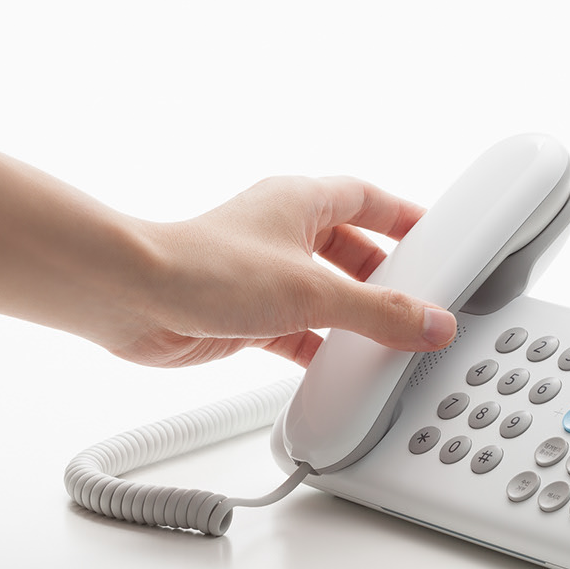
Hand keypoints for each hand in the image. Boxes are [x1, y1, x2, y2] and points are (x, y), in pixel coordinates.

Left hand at [107, 176, 458, 367]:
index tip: (438, 236)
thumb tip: (431, 323)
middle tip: (417, 300)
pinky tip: (334, 369)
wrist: (132, 296)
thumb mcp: (313, 291)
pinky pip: (294, 327)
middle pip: (349, 248)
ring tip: (384, 339)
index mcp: (301, 200)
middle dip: (382, 276)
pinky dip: (317, 346)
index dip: (405, 217)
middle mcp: (281, 230)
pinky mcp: (241, 311)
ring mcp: (260, 271)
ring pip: (321, 291)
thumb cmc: (204, 266)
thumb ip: (379, 313)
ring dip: (349, 314)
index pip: (369, 199)